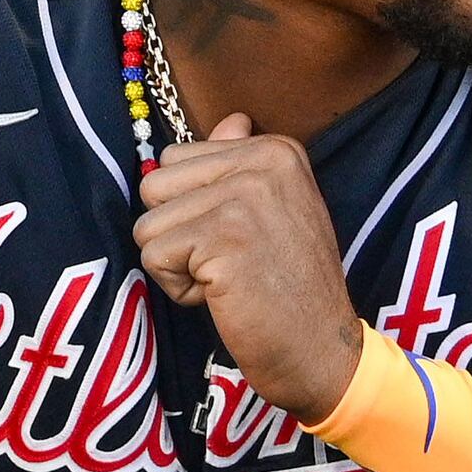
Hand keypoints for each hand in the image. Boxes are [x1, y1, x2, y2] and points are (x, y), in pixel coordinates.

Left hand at [132, 116, 369, 429]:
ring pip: (148, 224)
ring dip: (177, 265)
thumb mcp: (278, 211)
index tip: (241, 239)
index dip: (193, 210)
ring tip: (228, 280)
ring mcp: (243, 198)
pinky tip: (223, 298)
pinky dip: (179, 289)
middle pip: (154, 187)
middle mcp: (262, 162)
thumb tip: (230, 119)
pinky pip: (153, 257)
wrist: (323, 352)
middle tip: (229, 263)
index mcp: (276, 149)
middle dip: (176, 234)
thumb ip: (244, 162)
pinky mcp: (222, 239)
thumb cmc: (291, 287)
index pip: (175, 159)